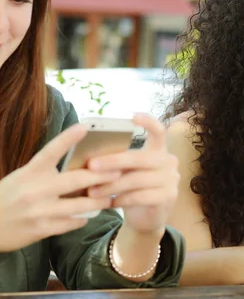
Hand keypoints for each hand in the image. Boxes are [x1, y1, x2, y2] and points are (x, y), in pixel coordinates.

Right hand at [0, 125, 120, 251]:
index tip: (84, 127)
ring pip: (80, 205)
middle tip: (120, 171)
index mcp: (30, 172)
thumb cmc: (9, 197)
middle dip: (101, 176)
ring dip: (99, 201)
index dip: (68, 138)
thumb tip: (80, 163)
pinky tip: (88, 215)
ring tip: (111, 198)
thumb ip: (46, 171)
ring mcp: (39, 211)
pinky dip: (82, 219)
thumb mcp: (23, 178)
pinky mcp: (41, 229)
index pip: (50, 151)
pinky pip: (71, 223)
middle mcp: (35, 189)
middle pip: (76, 180)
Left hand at [88, 114, 179, 235]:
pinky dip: (121, 199)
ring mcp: (172, 179)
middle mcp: (169, 162)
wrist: (146, 219)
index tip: (132, 117)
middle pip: (140, 157)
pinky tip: (109, 203)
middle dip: (113, 161)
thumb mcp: (127, 173)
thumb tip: (90, 156)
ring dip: (111, 185)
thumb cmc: (132, 190)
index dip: (148, 122)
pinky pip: (140, 196)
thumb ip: (119, 162)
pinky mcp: (168, 197)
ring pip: (136, 179)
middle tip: (90, 166)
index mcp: (159, 151)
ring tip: (92, 191)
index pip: (159, 131)